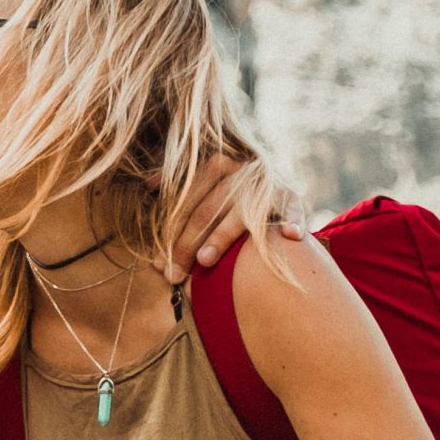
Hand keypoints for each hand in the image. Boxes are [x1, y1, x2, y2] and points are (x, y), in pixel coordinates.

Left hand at [164, 155, 305, 282]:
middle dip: (187, 244)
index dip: (169, 233)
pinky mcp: (290, 195)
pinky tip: (290, 236)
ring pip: (238, 213)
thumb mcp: (204, 179)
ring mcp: (265, 183)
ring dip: (222, 236)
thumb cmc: (229, 189)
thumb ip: (175, 181)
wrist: (271, 181)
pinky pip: (292, 209)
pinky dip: (293, 220)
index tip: (157, 264)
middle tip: (174, 274)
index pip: (186, 204)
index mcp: (214, 165)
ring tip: (205, 260)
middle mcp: (239, 170)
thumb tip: (147, 185)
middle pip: (206, 211)